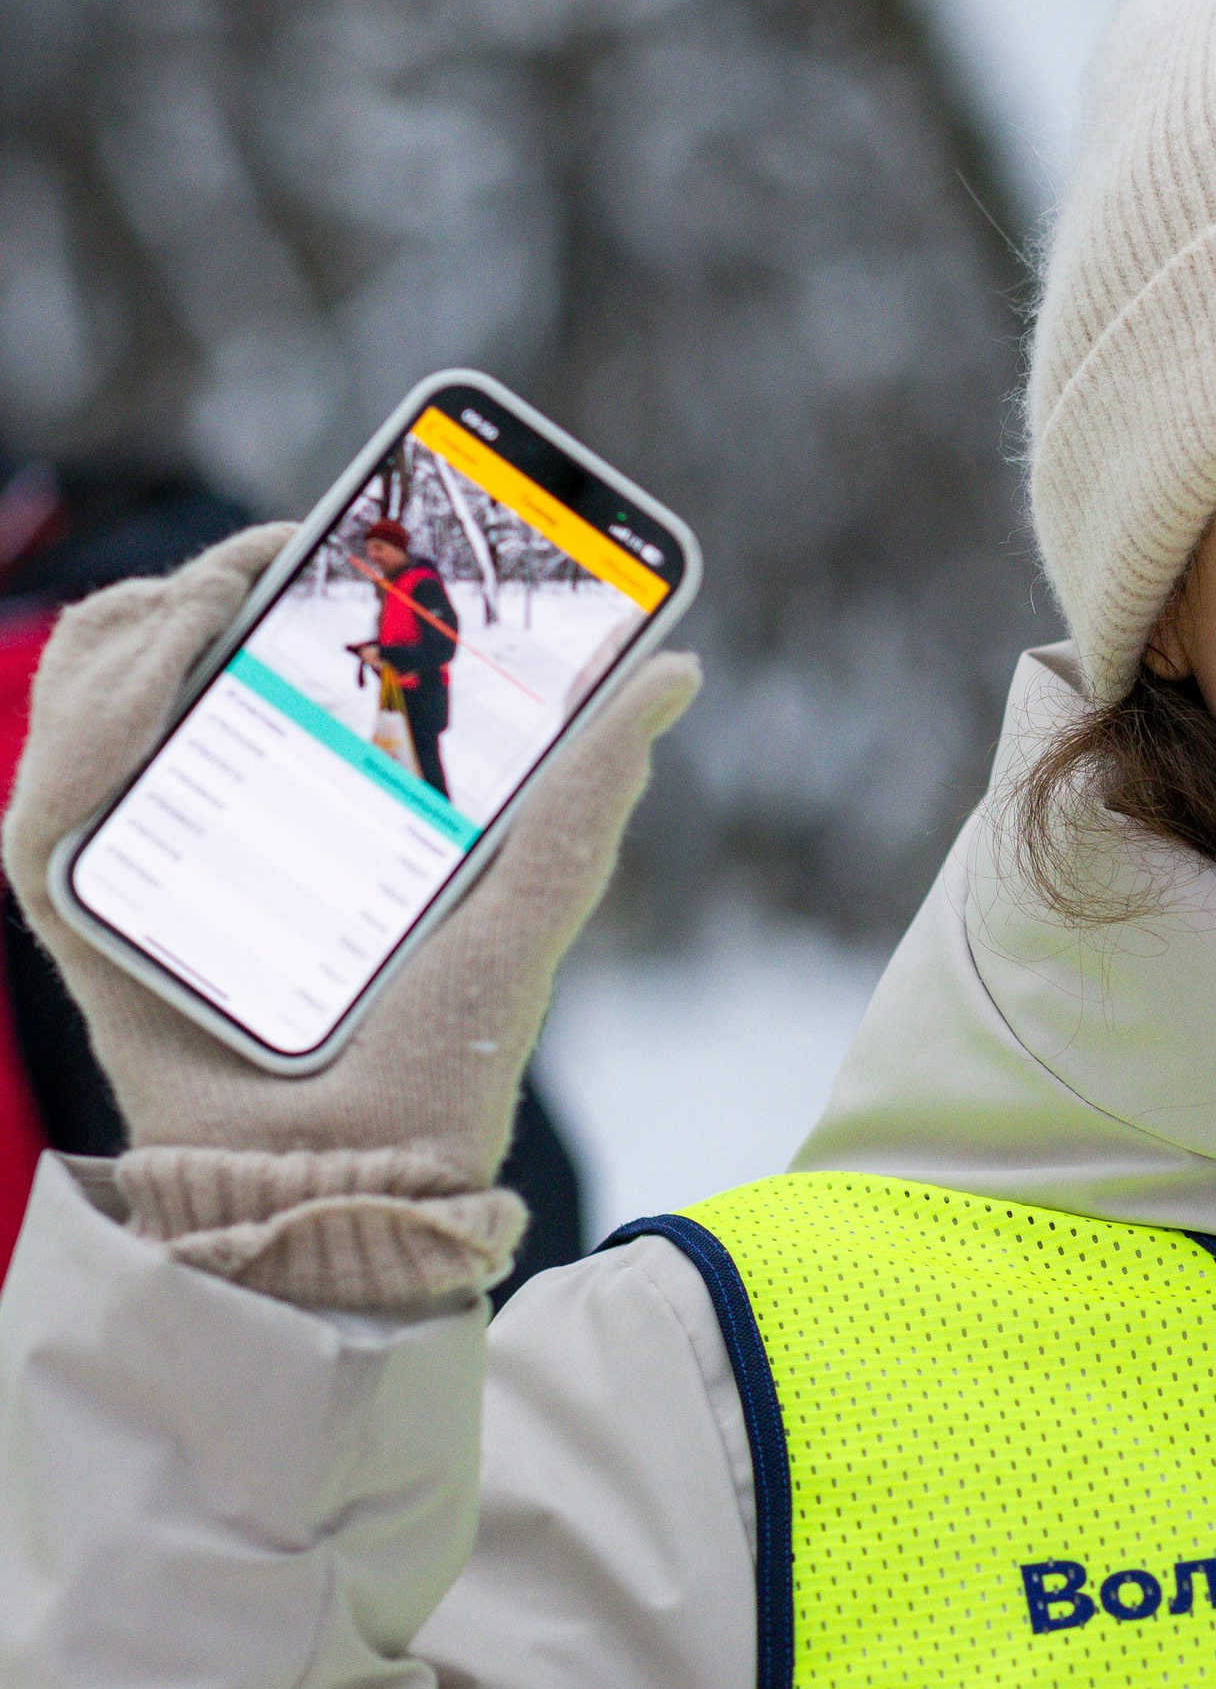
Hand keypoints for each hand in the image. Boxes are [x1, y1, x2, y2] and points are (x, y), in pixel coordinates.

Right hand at [3, 527, 697, 1271]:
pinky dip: (92, 716)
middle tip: (293, 553)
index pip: (281, 634)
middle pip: (177, 631)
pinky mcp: (79, 896)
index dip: (305, 556)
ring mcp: (143, 843)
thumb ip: (584, 790)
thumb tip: (680, 666)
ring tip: (226, 610)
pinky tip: (163, 686)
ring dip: (156, 620)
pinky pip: (49, 779)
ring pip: (101, 673)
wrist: (349, 1182)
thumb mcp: (527, 910)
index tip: (364, 506)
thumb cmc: (443, 1067)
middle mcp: (222, 803)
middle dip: (226, 569)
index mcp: (319, 794)